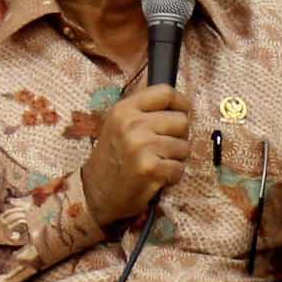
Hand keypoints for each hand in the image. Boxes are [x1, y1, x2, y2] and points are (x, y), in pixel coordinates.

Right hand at [80, 86, 191, 224]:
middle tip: (161, 148)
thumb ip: (143, 108)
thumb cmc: (114, 157)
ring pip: (184, 146)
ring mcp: (141, 146)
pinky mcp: (151, 168)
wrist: (97, 192)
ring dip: (175, 158)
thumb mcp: (119, 124)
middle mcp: (132, 124)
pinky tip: (155, 176)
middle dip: (178, 136)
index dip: (180, 104)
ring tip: (155, 162)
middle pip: (182, 121)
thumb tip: (166, 89)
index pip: (165, 92)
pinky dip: (172, 176)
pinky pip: (180, 168)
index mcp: (124, 109)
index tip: (179, 114)